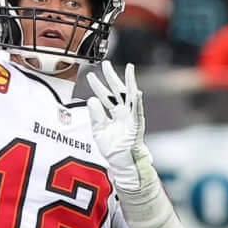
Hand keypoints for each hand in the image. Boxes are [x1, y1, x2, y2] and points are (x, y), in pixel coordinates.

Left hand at [83, 61, 148, 188]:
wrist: (122, 164)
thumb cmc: (113, 149)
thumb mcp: (99, 130)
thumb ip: (96, 115)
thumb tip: (91, 99)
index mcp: (115, 114)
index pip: (105, 96)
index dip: (98, 86)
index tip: (90, 75)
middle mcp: (124, 113)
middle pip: (118, 91)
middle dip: (112, 77)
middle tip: (105, 63)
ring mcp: (132, 118)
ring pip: (130, 96)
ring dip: (130, 82)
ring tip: (129, 68)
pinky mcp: (137, 126)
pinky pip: (138, 112)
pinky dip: (137, 102)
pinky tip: (137, 91)